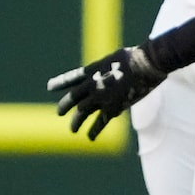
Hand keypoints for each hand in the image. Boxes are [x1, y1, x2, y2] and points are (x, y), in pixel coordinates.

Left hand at [47, 45, 164, 140]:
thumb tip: (108, 74)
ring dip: (76, 122)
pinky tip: (90, 137)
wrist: (145, 64)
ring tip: (72, 130)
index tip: (50, 87)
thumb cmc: (135, 57)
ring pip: (83, 113)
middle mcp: (92, 84)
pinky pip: (100, 123)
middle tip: (59, 112)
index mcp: (92, 70)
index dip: (60, 82)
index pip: (71, 78)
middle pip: (73, 98)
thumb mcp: (116, 58)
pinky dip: (94, 130)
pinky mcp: (112, 108)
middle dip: (65, 106)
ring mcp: (100, 97)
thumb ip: (108, 68)